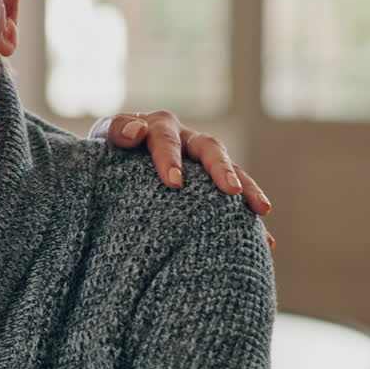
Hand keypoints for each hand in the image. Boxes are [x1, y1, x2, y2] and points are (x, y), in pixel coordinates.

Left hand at [91, 111, 274, 247]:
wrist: (116, 161)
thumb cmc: (108, 150)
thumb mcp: (104, 137)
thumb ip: (114, 131)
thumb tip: (136, 131)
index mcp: (159, 127)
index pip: (165, 139)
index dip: (169, 158)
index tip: (173, 182)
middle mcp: (186, 140)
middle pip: (208, 148)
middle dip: (220, 168)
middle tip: (230, 190)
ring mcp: (203, 162)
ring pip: (231, 169)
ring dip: (247, 188)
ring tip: (260, 210)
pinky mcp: (211, 186)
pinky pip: (235, 200)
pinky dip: (249, 218)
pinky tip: (265, 241)